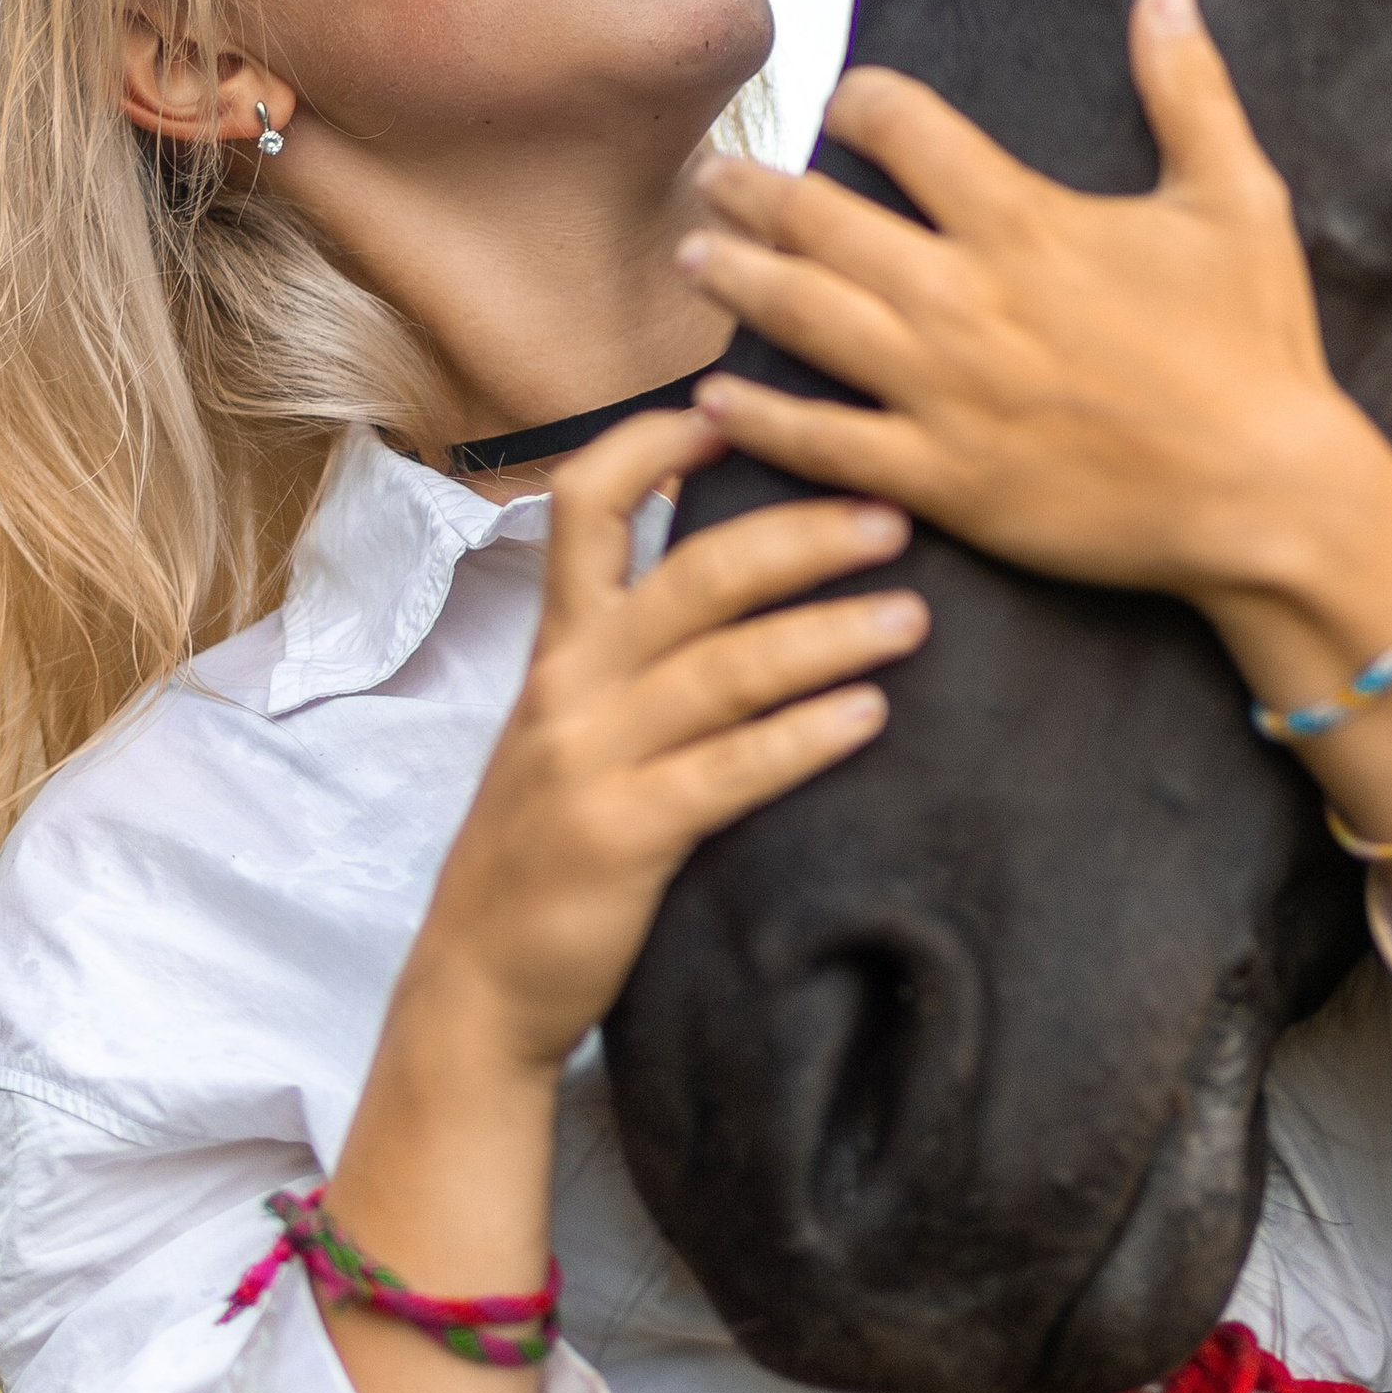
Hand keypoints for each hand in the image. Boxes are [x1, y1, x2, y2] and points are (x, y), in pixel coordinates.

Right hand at [408, 409, 929, 1071]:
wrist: (479, 981)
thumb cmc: (548, 847)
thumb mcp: (570, 729)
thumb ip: (634, 659)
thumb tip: (735, 586)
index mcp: (561, 647)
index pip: (587, 505)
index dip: (654, 444)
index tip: (733, 411)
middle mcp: (571, 685)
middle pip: (694, 574)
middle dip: (801, 534)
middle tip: (894, 516)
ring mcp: (593, 759)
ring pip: (724, 668)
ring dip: (829, 633)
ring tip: (912, 616)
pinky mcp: (622, 837)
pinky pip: (729, 772)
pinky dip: (805, 738)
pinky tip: (871, 716)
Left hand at [676, 0, 1391, 616]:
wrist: (1266, 496)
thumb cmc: (1257, 350)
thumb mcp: (1237, 202)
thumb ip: (1189, 90)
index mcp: (1024, 222)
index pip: (904, 128)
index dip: (863, 103)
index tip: (846, 106)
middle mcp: (965, 300)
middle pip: (820, 221)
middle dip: (754, 191)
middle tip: (716, 178)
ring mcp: (944, 394)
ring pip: (804, 318)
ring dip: (737, 280)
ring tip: (695, 256)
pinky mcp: (943, 480)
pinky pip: (824, 442)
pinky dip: (762, 417)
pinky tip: (717, 396)